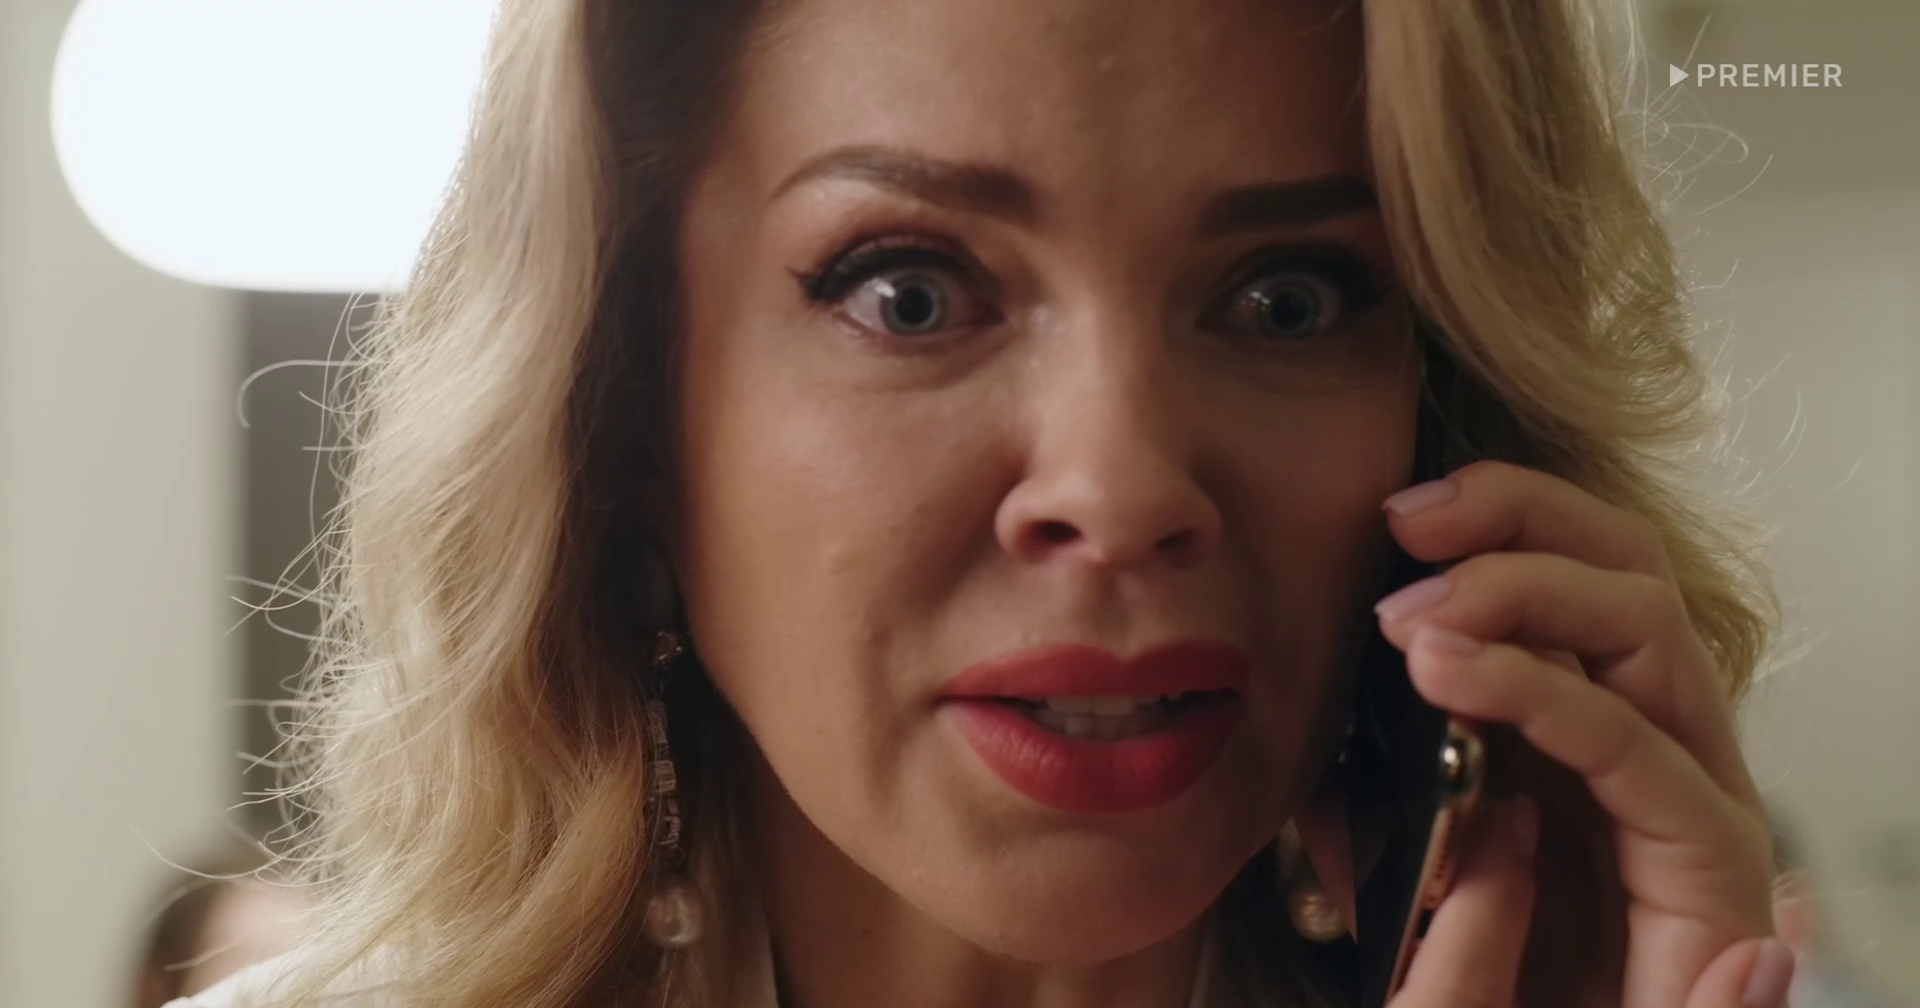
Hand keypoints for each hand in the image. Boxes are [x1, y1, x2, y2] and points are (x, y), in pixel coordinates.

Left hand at [1368, 460, 1789, 1007]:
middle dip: (1518, 520)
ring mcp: (1690, 793)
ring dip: (1524, 593)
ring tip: (1413, 620)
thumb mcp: (1405, 868)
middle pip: (1625, 569)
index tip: (1397, 510)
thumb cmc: (1496, 985)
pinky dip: (1544, 695)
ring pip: (1643, 628)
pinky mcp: (1709, 862)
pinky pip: (1635, 748)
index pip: (1578, 570)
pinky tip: (1456, 674)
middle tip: (1406, 524)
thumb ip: (1381, 803)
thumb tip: (1340, 737)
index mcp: (1587, 723)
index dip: (1501, 517)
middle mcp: (1654, 740)